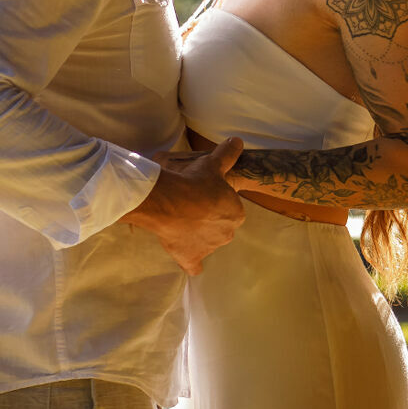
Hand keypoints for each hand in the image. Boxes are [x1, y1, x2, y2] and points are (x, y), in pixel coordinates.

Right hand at [122, 137, 245, 274]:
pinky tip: (188, 259)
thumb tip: (238, 141)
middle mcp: (227, 234)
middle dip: (209, 220)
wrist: (169, 201)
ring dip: (198, 236)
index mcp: (236, 214)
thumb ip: (228, 153)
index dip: (217, 203)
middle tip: (191, 208)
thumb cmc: (195, 182)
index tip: (204, 195)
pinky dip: (192, 263)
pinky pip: (194, 266)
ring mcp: (209, 248)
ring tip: (181, 222)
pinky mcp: (191, 258)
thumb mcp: (213, 163)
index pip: (230, 210)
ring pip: (207, 243)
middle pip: (219, 227)